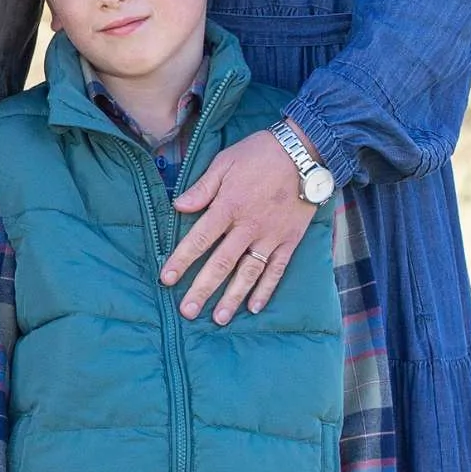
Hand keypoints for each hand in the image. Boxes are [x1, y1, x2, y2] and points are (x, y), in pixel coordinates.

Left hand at [162, 126, 315, 322]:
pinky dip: (266, 290)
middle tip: (187, 311)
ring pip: (248, 273)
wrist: (304, 152)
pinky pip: (276, 270)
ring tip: (219, 318)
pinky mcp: (289, 241)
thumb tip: (178, 206)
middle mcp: (248, 227)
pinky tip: (254, 307)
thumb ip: (202, 188)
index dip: (181, 260)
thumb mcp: (224, 162)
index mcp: (228, 207)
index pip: (199, 239)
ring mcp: (270, 237)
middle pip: (221, 263)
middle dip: (202, 289)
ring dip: (233, 297)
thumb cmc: (259, 154)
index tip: (166, 279)